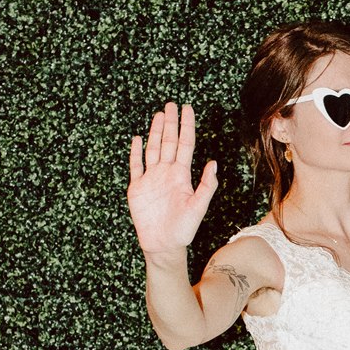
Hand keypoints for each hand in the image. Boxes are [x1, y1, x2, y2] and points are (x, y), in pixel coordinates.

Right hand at [127, 102, 217, 259]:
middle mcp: (167, 173)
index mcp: (182, 175)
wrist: (163, 245)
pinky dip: (136, 152)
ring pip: (153, 149)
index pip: (185, 145)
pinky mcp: (137, 187)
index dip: (186, 127)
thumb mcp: (198, 207)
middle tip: (171, 104)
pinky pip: (136, 166)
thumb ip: (206, 185)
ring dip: (155, 132)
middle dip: (170, 123)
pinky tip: (138, 139)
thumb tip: (213, 163)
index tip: (188, 109)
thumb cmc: (184, 229)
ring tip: (158, 115)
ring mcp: (151, 179)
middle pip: (168, 142)